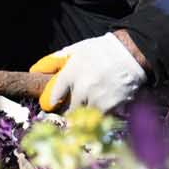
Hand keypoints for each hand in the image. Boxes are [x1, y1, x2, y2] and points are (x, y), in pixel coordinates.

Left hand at [29, 32, 146, 112]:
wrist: (133, 53)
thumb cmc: (102, 50)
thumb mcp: (76, 50)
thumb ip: (55, 61)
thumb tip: (34, 70)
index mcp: (71, 73)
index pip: (53, 97)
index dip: (51, 103)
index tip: (52, 105)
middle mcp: (83, 88)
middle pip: (69, 112)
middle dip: (70, 110)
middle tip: (74, 105)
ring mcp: (98, 100)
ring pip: (85, 117)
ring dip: (86, 114)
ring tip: (93, 102)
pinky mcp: (113, 108)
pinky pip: (102, 118)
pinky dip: (102, 114)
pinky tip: (106, 102)